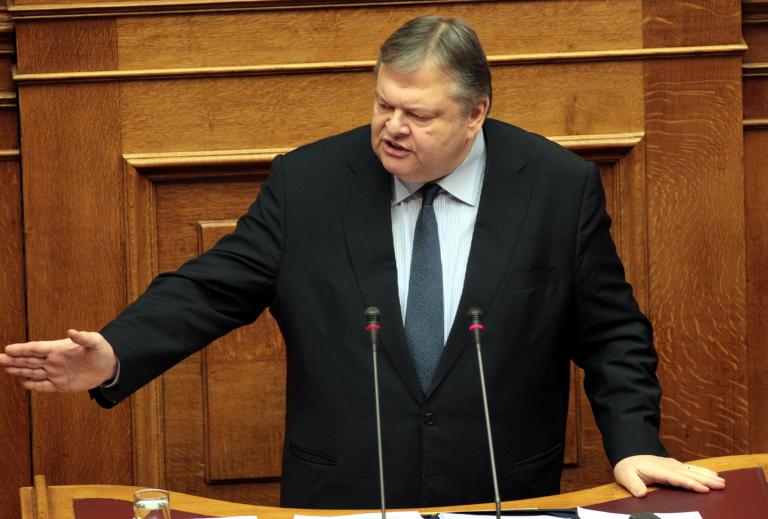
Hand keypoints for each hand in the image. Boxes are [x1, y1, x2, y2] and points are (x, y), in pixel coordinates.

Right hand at [1, 329, 116, 391]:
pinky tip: (23, 383)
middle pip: (30, 360)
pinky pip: (44, 386)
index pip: (37, 348)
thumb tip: (72, 331)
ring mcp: (56, 373)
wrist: (109, 366)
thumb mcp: (95, 342)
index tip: (8, 349)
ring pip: (33, 372)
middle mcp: (54, 361)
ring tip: (6, 368)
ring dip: (20, 371)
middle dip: (14, 359)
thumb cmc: (101, 351)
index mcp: (59, 349)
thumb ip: (83, 337)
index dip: (23, 349)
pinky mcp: (61, 385)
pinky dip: (34, 385)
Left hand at [614, 455, 725, 496]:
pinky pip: (690, 468)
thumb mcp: (625, 476)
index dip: (690, 484)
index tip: (704, 489)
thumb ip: (633, 485)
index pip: (676, 478)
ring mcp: (672, 464)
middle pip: (689, 473)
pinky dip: (702, 471)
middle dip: (706, 479)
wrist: (627, 456)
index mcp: (657, 469)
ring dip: (707, 475)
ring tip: (722, 481)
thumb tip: (641, 494)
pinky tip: (712, 474)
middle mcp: (667, 465)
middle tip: (722, 485)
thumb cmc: (627, 469)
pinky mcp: (674, 465)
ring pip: (692, 470)